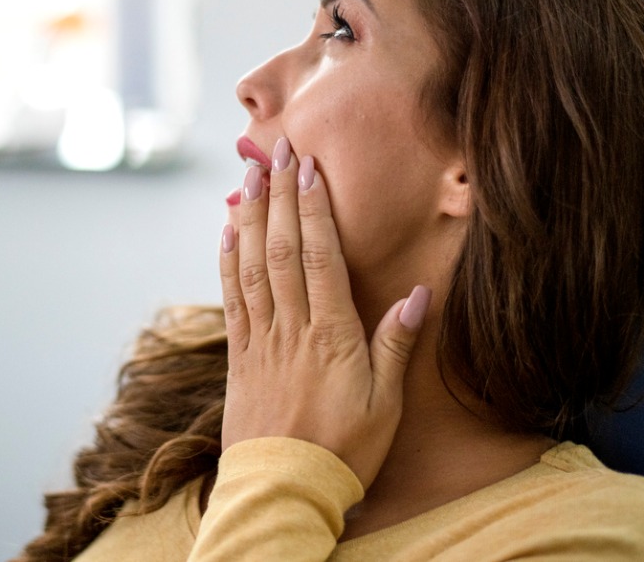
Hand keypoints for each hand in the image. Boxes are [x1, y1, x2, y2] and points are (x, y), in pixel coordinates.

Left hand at [219, 138, 429, 488]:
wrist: (284, 491)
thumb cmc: (345, 450)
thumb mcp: (387, 403)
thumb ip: (396, 345)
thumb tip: (417, 293)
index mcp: (331, 335)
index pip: (318, 256)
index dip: (311, 207)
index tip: (308, 167)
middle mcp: (290, 329)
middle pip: (280, 249)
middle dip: (278, 195)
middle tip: (275, 151)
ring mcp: (259, 341)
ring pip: (250, 266)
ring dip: (249, 217)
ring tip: (249, 176)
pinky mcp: (239, 357)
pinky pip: (231, 298)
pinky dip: (226, 260)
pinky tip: (226, 233)